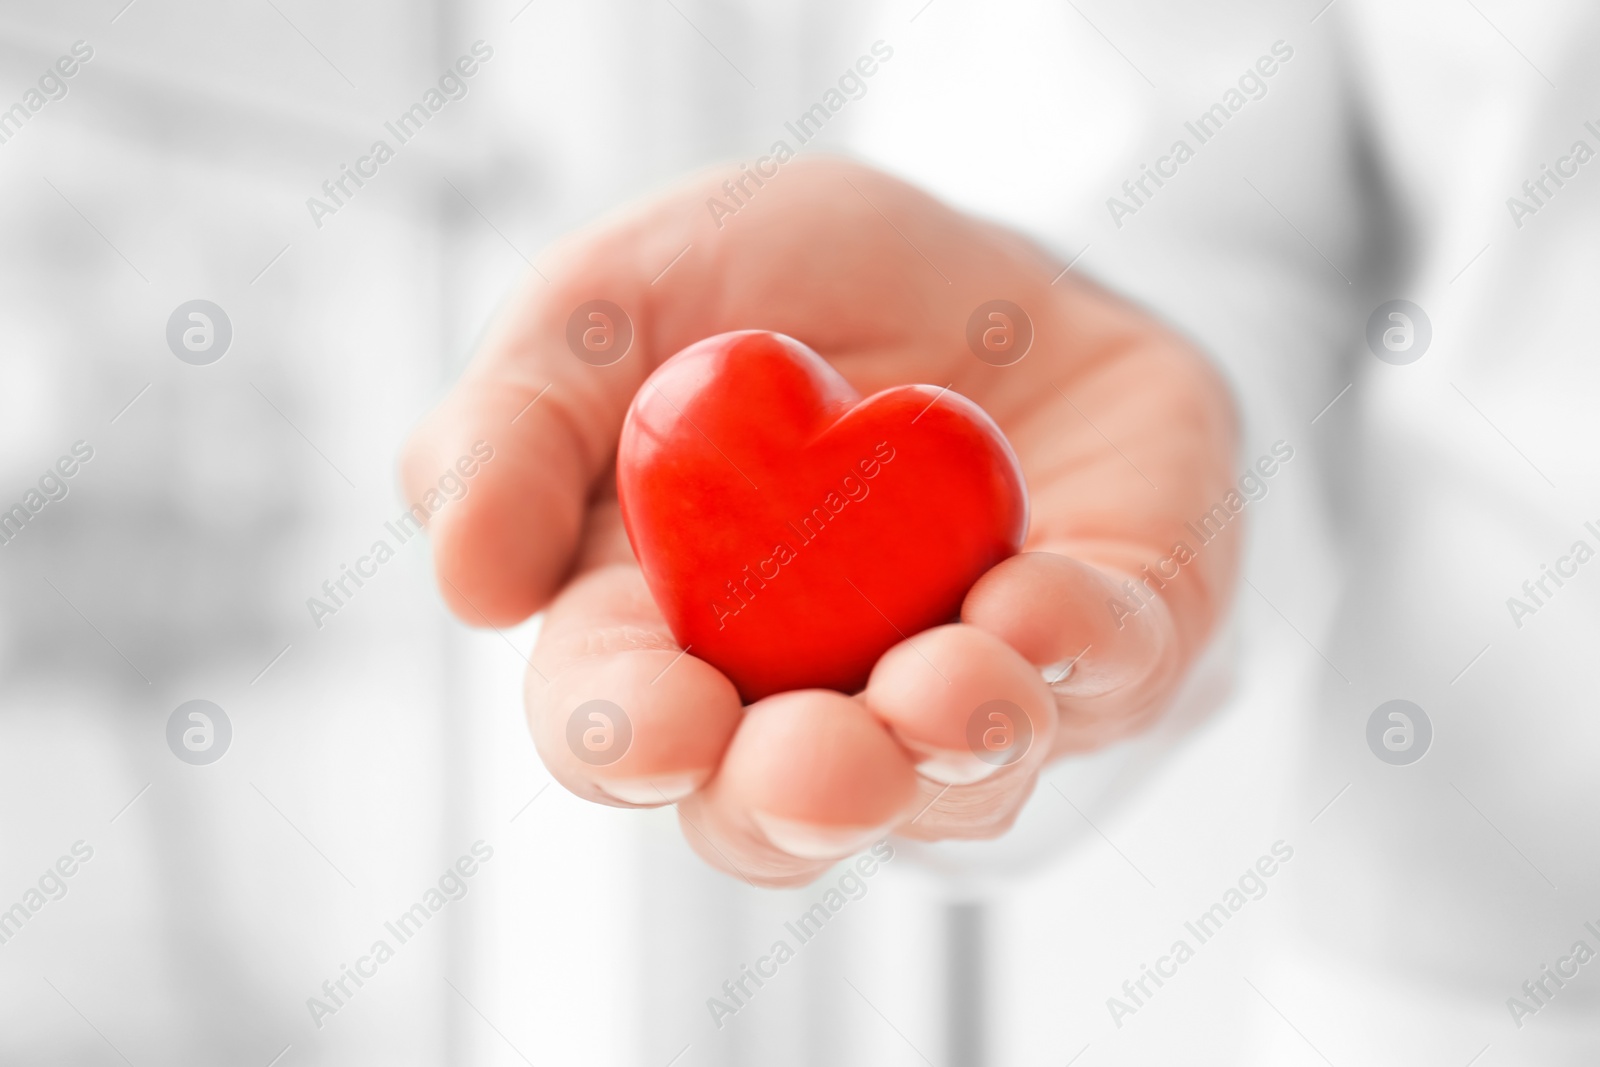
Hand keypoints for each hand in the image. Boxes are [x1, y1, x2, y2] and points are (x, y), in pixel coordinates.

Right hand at [402, 158, 1238, 885]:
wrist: (970, 250)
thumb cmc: (771, 288)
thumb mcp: (615, 299)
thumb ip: (517, 421)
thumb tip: (468, 582)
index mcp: (666, 625)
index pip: (623, 726)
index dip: (630, 744)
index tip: (658, 725)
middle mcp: (811, 688)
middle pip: (785, 806)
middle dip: (797, 801)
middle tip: (815, 769)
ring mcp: (965, 677)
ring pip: (957, 779)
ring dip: (951, 746)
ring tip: (949, 687)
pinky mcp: (1109, 631)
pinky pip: (1107, 672)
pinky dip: (1076, 649)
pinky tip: (1041, 606)